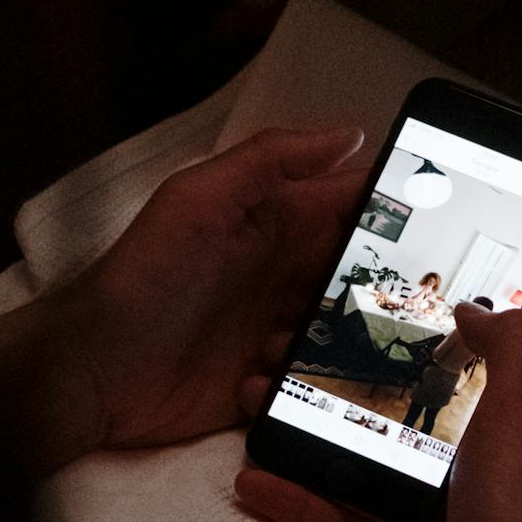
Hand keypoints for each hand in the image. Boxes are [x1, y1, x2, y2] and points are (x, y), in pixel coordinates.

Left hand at [0, 124, 365, 472]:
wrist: (91, 368)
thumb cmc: (142, 277)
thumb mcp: (199, 200)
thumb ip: (271, 160)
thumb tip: (352, 135)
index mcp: (278, 221)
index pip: (354, 206)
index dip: (396, 211)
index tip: (430, 224)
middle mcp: (287, 274)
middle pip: (363, 276)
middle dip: (379, 291)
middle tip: (381, 305)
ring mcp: (281, 330)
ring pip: (348, 335)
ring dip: (334, 343)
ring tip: (279, 341)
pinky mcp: (270, 382)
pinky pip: (315, 385)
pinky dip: (299, 385)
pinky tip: (253, 378)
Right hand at [235, 302, 521, 521]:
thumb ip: (513, 345)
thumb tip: (476, 305)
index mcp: (518, 418)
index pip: (475, 356)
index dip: (431, 324)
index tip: (370, 295)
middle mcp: (480, 458)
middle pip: (407, 401)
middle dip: (347, 373)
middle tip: (286, 348)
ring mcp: (440, 508)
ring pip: (365, 457)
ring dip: (310, 432)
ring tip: (254, 403)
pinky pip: (343, 519)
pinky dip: (299, 502)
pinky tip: (250, 482)